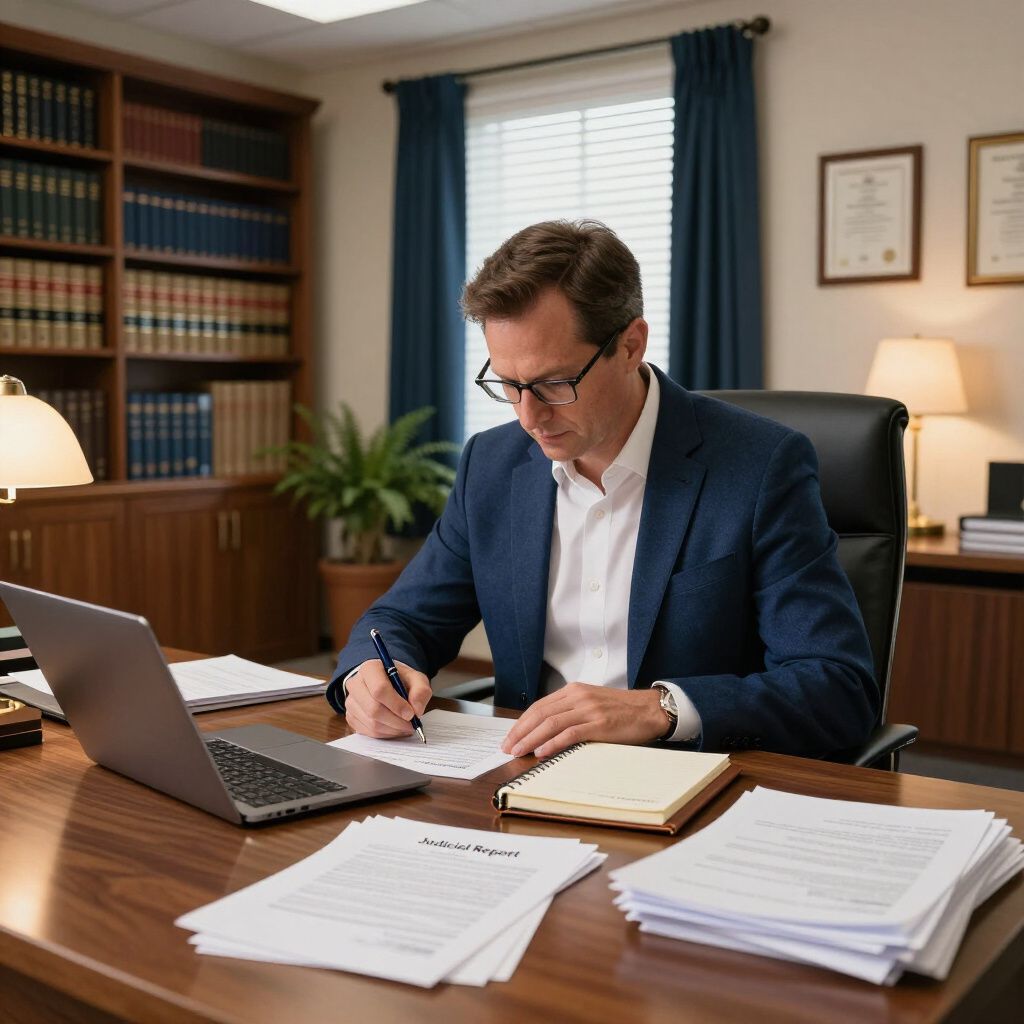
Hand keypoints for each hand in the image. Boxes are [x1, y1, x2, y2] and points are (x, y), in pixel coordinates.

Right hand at [343, 659, 430, 738]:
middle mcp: (355, 684)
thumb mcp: (416, 679)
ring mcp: (350, 702)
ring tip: (405, 726)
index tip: (411, 713)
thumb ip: (421, 691)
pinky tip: (394, 728)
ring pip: (371, 723)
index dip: (396, 705)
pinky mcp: (351, 717)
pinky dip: (385, 734)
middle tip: (411, 724)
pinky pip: (367, 732)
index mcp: (370, 668)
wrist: (387, 683)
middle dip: (396, 721)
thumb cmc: (400, 680)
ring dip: (392, 729)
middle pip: (374, 709)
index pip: (379, 689)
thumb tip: (416, 709)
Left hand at [500, 683, 667, 758]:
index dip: (521, 723)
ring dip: (531, 739)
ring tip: (519, 752)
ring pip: (551, 723)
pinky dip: (553, 743)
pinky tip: (542, 751)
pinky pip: (571, 733)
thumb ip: (570, 712)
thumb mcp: (591, 703)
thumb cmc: (621, 710)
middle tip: (508, 747)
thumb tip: (544, 732)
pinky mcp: (600, 724)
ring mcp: (589, 709)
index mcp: (574, 691)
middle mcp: (578, 697)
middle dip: (520, 732)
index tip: (510, 737)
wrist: (650, 709)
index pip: (539, 706)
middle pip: (540, 714)